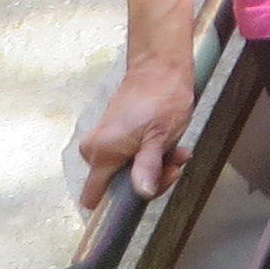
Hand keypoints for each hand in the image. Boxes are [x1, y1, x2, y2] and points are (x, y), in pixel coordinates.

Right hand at [76, 53, 196, 210]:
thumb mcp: (159, 137)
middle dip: (149, 178)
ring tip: (176, 150)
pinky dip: (150, 154)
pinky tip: (169, 145)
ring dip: (154, 166)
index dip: (119, 202)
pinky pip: (131, 156)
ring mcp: (105, 142)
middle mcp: (95, 150)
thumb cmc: (161, 98)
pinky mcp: (115, 135)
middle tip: (173, 163)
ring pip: (129, 170)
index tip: (147, 190)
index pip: (93, 197)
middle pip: (118, 185)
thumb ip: (148, 167)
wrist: (161, 66)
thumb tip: (142, 193)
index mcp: (101, 153)